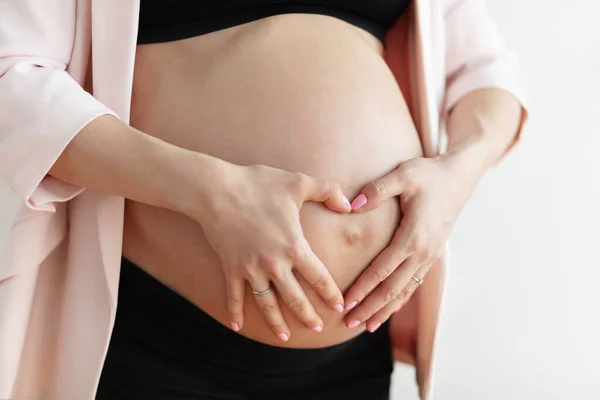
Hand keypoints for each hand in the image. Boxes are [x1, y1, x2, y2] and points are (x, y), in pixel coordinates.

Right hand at [193, 164, 350, 341]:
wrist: (216, 190)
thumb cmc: (258, 184)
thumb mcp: (298, 182)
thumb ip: (329, 191)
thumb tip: (350, 204)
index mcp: (293, 246)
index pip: (319, 277)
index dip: (330, 294)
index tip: (339, 307)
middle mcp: (274, 264)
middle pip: (295, 298)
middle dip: (308, 316)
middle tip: (318, 329)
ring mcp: (250, 269)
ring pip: (267, 304)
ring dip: (276, 322)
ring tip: (286, 337)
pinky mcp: (230, 268)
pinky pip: (234, 296)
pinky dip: (235, 312)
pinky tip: (237, 327)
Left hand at [343, 155, 477, 331]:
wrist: (459, 177)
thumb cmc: (428, 174)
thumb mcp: (402, 175)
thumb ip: (377, 189)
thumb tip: (352, 204)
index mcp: (413, 236)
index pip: (382, 269)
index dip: (363, 288)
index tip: (346, 302)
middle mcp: (423, 252)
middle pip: (392, 288)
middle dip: (370, 307)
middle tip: (348, 323)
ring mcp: (430, 256)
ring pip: (405, 291)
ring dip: (385, 309)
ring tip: (366, 326)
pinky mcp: (432, 255)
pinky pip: (414, 284)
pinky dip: (400, 300)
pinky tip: (388, 309)